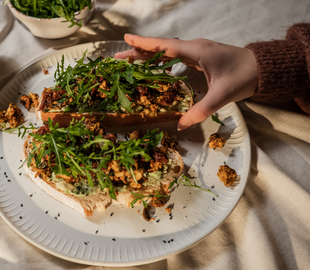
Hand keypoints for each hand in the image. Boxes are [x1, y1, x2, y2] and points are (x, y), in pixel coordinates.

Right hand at [115, 34, 257, 130]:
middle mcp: (194, 47)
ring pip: (167, 50)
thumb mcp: (222, 95)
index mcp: (197, 51)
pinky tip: (153, 65)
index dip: (145, 44)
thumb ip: (201, 109)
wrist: (263, 69)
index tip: (126, 39)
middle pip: (161, 47)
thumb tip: (181, 125)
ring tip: (129, 60)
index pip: (165, 46)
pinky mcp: (200, 56)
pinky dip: (160, 59)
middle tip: (118, 56)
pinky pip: (174, 55)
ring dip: (148, 54)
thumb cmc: (244, 77)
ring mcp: (197, 51)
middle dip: (139, 51)